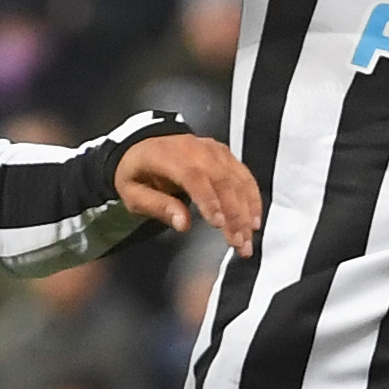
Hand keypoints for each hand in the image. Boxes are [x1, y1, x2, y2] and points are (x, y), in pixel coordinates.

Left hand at [114, 131, 262, 253]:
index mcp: (168, 156)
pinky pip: (244, 176)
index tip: (219, 224)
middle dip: (234, 214)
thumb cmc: (138, 172)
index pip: (194, 176)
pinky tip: (254, 219)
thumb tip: (183, 223)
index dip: (209, 200)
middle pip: (222, 180)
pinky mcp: (224, 155)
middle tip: (238, 242)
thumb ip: (158, 206)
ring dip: (246, 211)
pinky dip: (252, 199)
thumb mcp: (133, 193)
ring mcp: (213, 150)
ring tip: (247, 238)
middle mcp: (195, 149)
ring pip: (237, 180)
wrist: (143, 146)